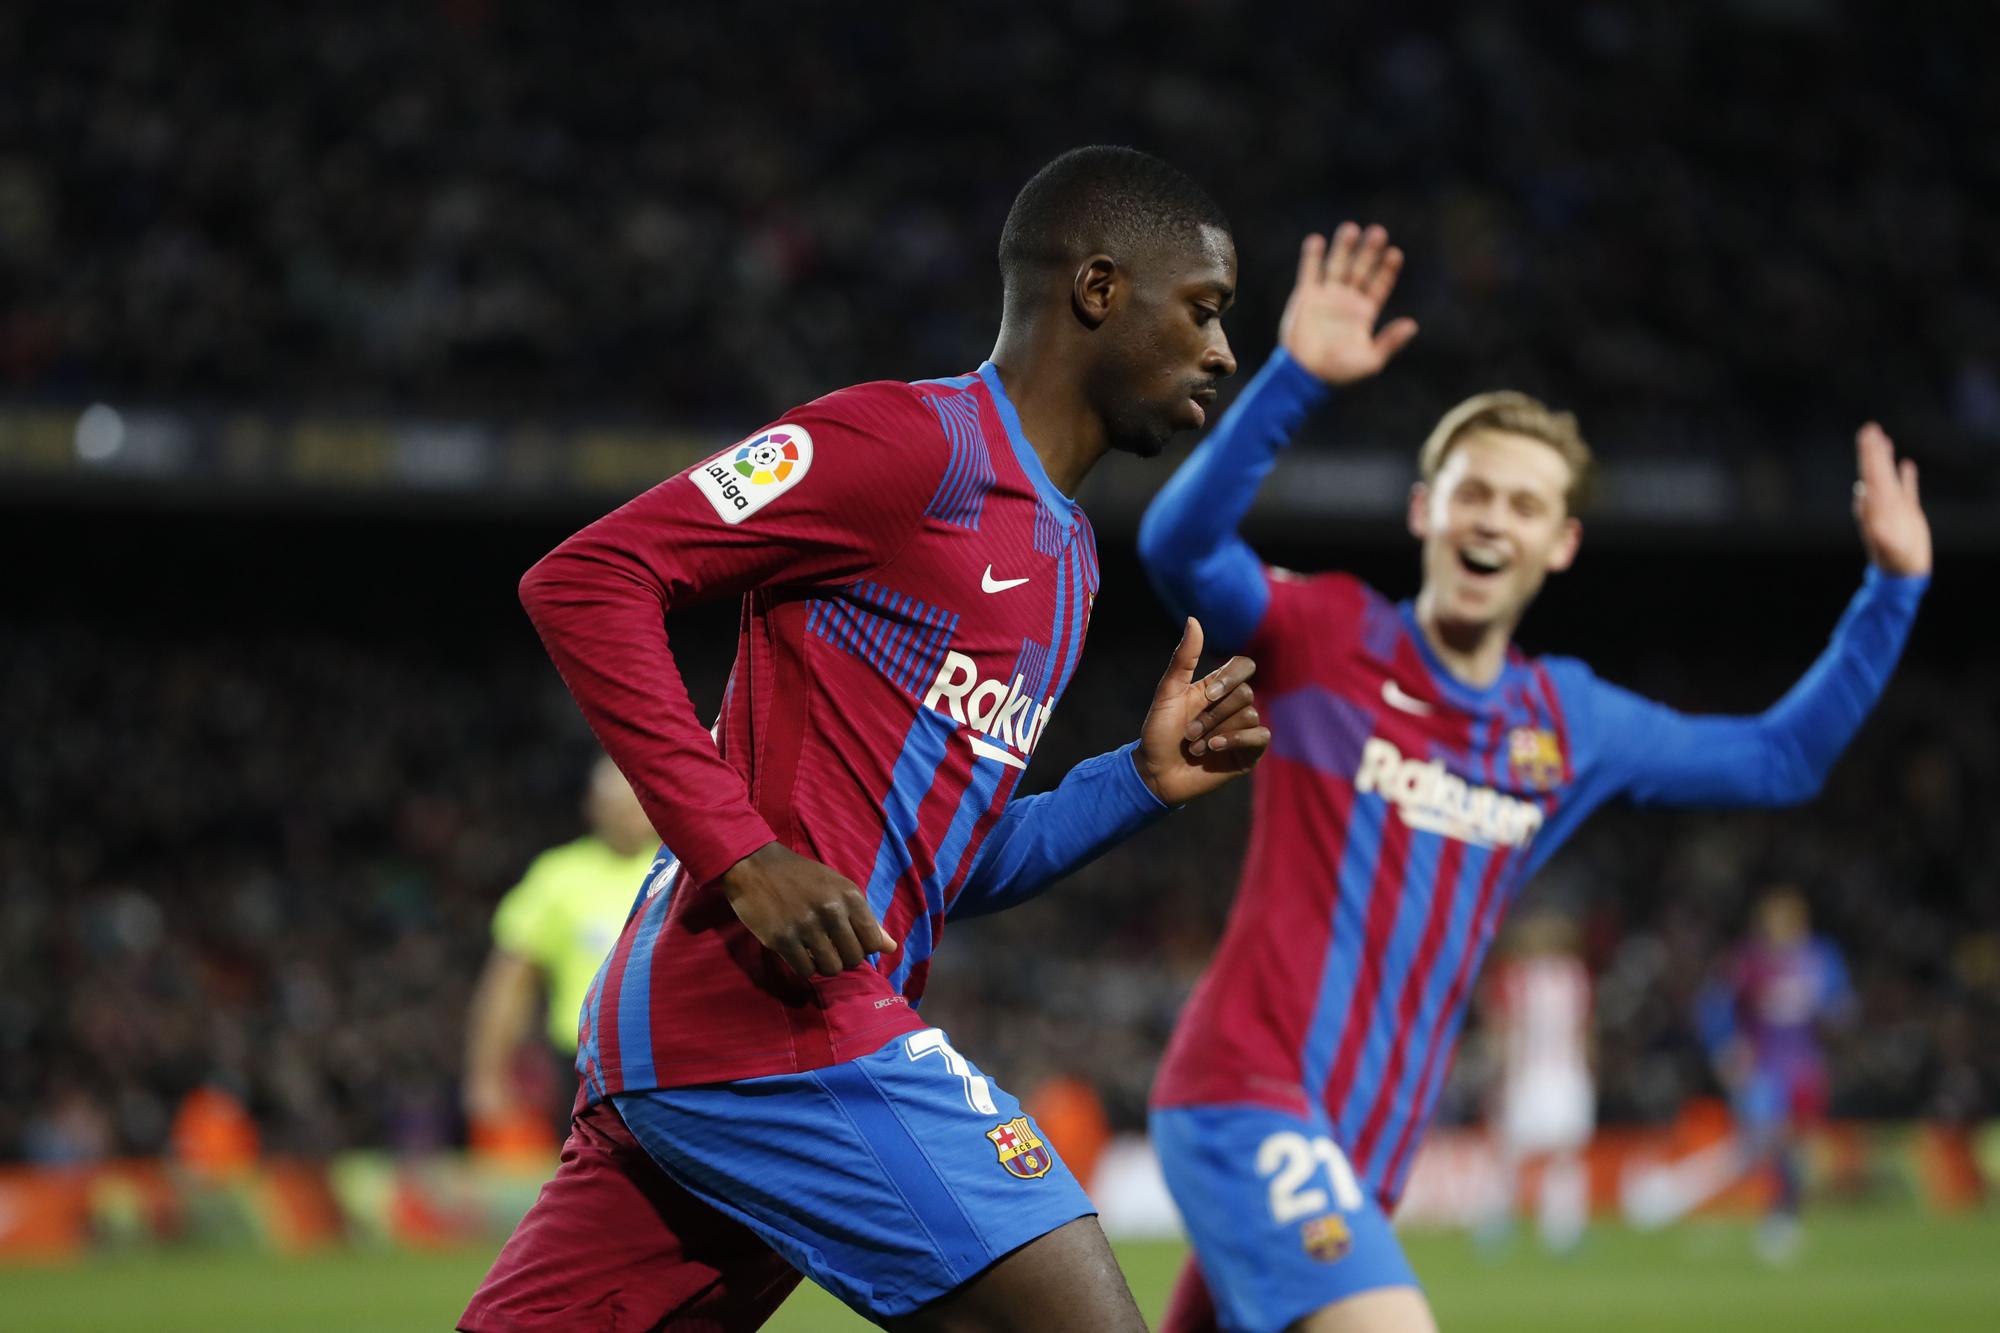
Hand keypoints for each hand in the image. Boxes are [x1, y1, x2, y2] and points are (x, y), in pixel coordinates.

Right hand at [720, 842, 896, 977]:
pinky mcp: (782, 939)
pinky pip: (805, 970)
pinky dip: (803, 967)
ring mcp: (807, 926)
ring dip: (823, 965)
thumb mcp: (838, 888)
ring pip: (831, 968)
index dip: (862, 948)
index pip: (872, 942)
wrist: (756, 866)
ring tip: (813, 952)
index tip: (848, 942)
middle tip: (829, 949)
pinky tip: (797, 952)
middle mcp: (832, 911)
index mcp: (850, 896)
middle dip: (843, 959)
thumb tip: (891, 947)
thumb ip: (864, 918)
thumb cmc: (802, 877)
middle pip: (853, 959)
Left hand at [1134, 618, 1270, 804]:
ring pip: (1250, 715)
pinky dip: (1235, 740)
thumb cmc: (1158, 732)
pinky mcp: (1248, 754)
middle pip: (1244, 694)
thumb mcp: (1167, 692)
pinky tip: (1213, 749)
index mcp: (1216, 688)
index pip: (1243, 666)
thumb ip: (1183, 658)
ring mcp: (1243, 730)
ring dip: (1217, 730)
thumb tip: (1194, 620)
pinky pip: (1260, 736)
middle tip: (1188, 733)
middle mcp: (1233, 706)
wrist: (1155, 773)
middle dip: (1213, 714)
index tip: (1208, 695)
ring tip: (1196, 746)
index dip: (1231, 677)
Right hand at [1278, 223, 1418, 385]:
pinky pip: (1309, 272)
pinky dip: (1312, 257)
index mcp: (1364, 313)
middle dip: (1369, 252)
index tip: (1395, 253)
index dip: (1387, 269)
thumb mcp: (1370, 360)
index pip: (1379, 284)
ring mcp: (1326, 297)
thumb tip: (1412, 325)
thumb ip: (1390, 342)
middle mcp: (1347, 301)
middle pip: (1360, 269)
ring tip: (1351, 228)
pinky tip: (1317, 241)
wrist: (1305, 374)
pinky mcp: (1306, 297)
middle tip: (1378, 232)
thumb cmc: (1339, 372)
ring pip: (1337, 265)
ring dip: (1343, 248)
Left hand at [1852, 421, 1930, 575]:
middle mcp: (1881, 502)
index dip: (1869, 453)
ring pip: (1889, 475)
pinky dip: (1907, 476)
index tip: (1866, 435)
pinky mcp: (1908, 513)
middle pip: (1876, 470)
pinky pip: (1907, 489)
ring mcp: (1894, 506)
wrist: (1902, 573)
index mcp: (1875, 505)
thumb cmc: (1892, 559)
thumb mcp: (1882, 540)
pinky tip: (1906, 464)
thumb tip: (1862, 494)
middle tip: (1869, 428)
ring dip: (1885, 458)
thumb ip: (1871, 517)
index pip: (1870, 473)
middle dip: (1873, 449)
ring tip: (1882, 439)